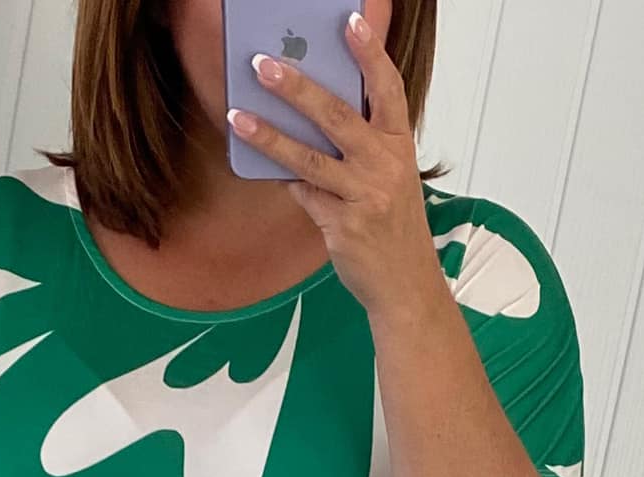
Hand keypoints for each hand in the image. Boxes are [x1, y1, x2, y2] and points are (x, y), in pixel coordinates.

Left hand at [227, 13, 445, 321]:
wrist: (405, 283)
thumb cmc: (393, 226)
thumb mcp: (389, 177)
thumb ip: (361, 147)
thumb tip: (310, 116)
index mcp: (399, 145)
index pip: (387, 89)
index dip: (369, 54)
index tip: (350, 22)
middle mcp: (384, 165)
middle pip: (337, 116)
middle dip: (297, 87)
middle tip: (264, 64)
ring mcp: (363, 196)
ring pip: (308, 157)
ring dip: (269, 135)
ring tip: (238, 116)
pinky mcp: (341, 225)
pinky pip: (302, 193)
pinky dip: (281, 178)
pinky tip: (256, 162)